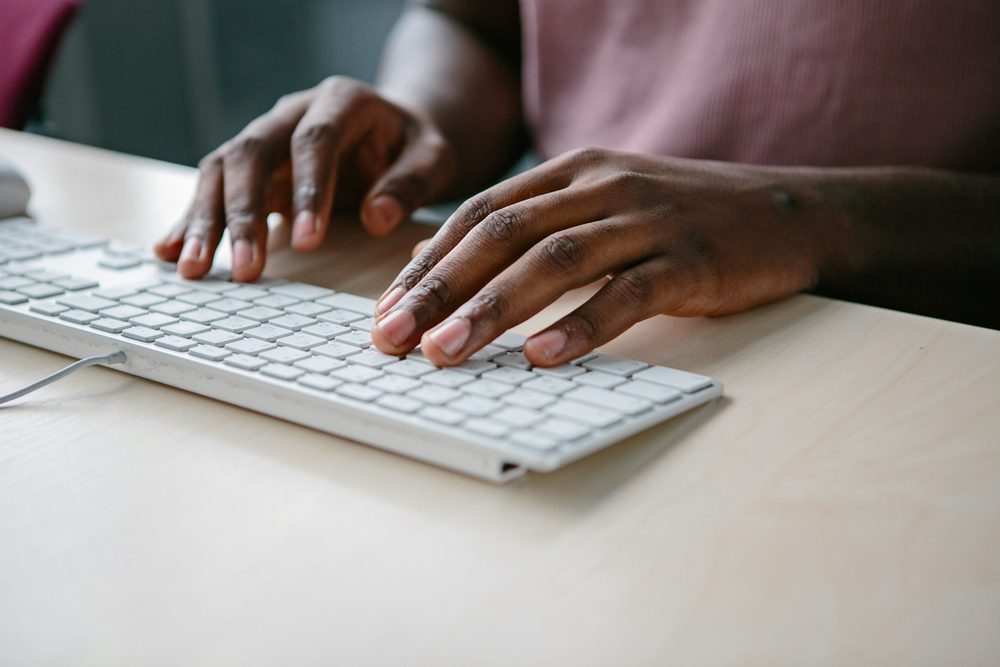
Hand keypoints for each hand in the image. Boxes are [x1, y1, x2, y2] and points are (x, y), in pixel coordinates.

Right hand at [153, 76, 455, 281]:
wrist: (394, 131)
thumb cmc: (415, 147)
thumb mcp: (433, 158)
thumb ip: (410, 183)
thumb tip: (376, 219)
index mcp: (341, 102)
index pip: (315, 141)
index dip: (308, 189)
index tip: (308, 241)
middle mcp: (292, 113)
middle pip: (253, 154)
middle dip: (244, 214)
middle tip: (247, 269)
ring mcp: (265, 137)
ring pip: (222, 169)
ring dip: (206, 220)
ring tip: (195, 269)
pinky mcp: (250, 165)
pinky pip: (212, 187)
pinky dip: (191, 219)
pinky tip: (170, 251)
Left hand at [371, 147, 842, 365]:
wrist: (788, 212)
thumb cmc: (681, 220)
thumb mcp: (600, 208)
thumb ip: (528, 229)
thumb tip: (439, 263)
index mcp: (573, 171)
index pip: (481, 213)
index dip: (427, 262)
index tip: (386, 311)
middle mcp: (603, 186)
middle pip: (504, 234)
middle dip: (440, 288)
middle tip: (393, 338)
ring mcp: (648, 220)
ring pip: (555, 261)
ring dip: (492, 308)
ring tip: (446, 352)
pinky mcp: (692, 260)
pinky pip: (627, 294)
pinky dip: (581, 327)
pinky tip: (541, 358)